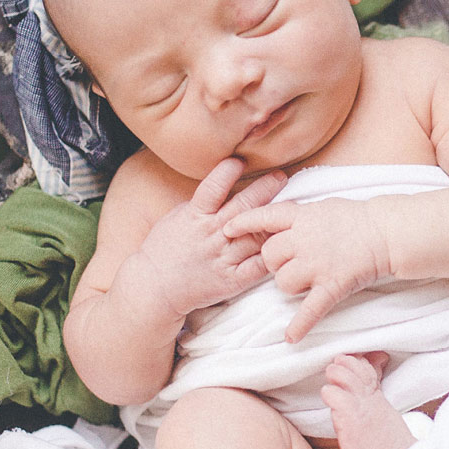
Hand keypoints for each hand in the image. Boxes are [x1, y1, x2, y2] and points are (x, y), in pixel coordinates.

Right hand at [123, 158, 285, 323]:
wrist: (155, 287)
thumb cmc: (165, 249)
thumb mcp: (177, 217)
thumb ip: (202, 203)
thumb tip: (224, 183)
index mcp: (195, 216)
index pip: (212, 188)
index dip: (226, 173)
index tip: (240, 160)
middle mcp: (211, 235)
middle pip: (242, 208)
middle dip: (264, 190)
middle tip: (281, 177)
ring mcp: (223, 258)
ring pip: (255, 235)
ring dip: (274, 220)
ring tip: (292, 207)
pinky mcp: (232, 279)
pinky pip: (258, 266)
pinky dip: (272, 254)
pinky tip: (284, 243)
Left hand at [221, 197, 393, 342]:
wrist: (387, 232)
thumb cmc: (358, 217)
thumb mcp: (323, 207)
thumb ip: (300, 216)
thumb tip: (283, 221)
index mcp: (301, 217)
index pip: (264, 217)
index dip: (243, 223)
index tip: (227, 229)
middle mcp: (304, 240)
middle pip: (268, 256)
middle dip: (274, 263)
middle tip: (290, 263)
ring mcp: (317, 264)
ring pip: (283, 283)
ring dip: (290, 286)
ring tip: (306, 282)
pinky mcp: (332, 285)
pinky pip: (310, 310)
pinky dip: (300, 326)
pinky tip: (291, 338)